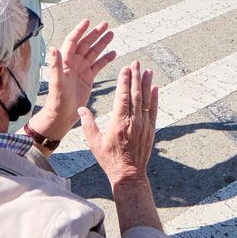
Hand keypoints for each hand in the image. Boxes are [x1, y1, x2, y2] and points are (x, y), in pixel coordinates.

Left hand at [27, 19, 115, 144]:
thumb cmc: (58, 98)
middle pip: (86, 43)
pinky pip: (98, 65)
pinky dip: (106, 59)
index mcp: (65, 61)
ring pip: (94, 52)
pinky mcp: (88, 77)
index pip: (73, 40)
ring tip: (112, 34)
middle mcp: (73, 62)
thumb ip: (55, 64)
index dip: (80, 30)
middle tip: (106, 24)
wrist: (63, 113)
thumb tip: (53, 47)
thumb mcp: (57, 81)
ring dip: (102, 43)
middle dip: (95, 33)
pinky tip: (114, 53)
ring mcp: (82, 69)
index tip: (87, 21)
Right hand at [79, 61, 158, 188]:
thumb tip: (81, 109)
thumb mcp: (94, 143)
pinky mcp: (151, 130)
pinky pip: (154, 111)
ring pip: (146, 100)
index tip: (125, 69)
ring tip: (147, 70)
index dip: (124, 81)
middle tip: (136, 62)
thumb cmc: (109, 159)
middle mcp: (133, 122)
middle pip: (135, 95)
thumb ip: (88, 124)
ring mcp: (144, 126)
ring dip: (147, 84)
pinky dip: (155, 98)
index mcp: (119, 123)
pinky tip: (155, 88)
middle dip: (136, 77)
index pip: (122, 97)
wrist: (128, 174)